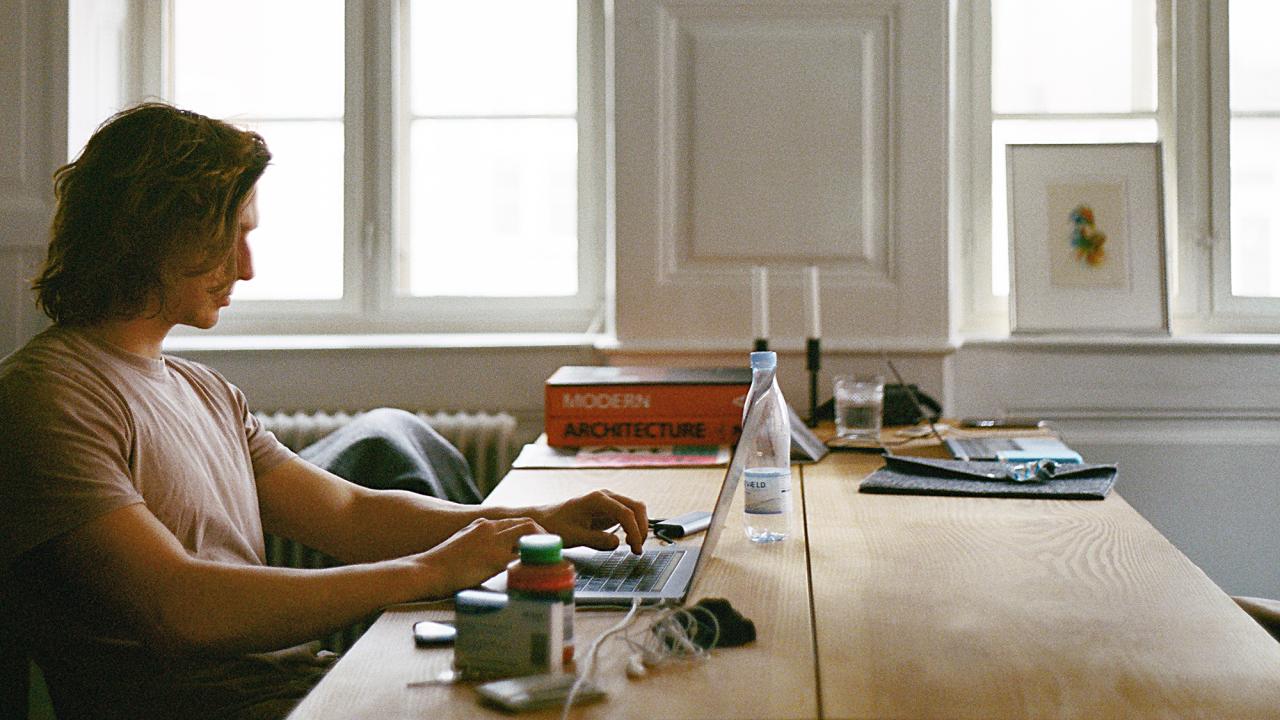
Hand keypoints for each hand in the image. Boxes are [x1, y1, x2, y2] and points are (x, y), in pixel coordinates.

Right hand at [412, 517, 544, 594]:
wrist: (425, 571)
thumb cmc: (440, 565)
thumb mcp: (461, 545)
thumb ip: (478, 545)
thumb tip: (490, 557)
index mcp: (481, 525)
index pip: (515, 522)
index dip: (531, 531)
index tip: (539, 542)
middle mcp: (489, 528)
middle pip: (527, 523)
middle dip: (542, 535)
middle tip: (552, 549)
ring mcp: (492, 542)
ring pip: (528, 534)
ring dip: (541, 544)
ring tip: (550, 557)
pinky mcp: (494, 559)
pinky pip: (521, 557)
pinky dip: (533, 562)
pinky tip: (539, 570)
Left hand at [530, 489, 647, 553]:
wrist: (544, 519)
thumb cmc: (555, 525)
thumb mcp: (573, 536)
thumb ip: (596, 540)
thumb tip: (617, 542)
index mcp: (596, 499)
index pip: (625, 512)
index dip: (634, 531)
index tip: (635, 548)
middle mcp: (605, 497)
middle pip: (636, 507)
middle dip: (642, 528)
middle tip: (637, 549)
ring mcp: (608, 502)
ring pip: (635, 510)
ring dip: (640, 527)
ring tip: (634, 547)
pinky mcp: (609, 510)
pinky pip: (628, 515)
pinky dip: (634, 527)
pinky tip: (629, 541)